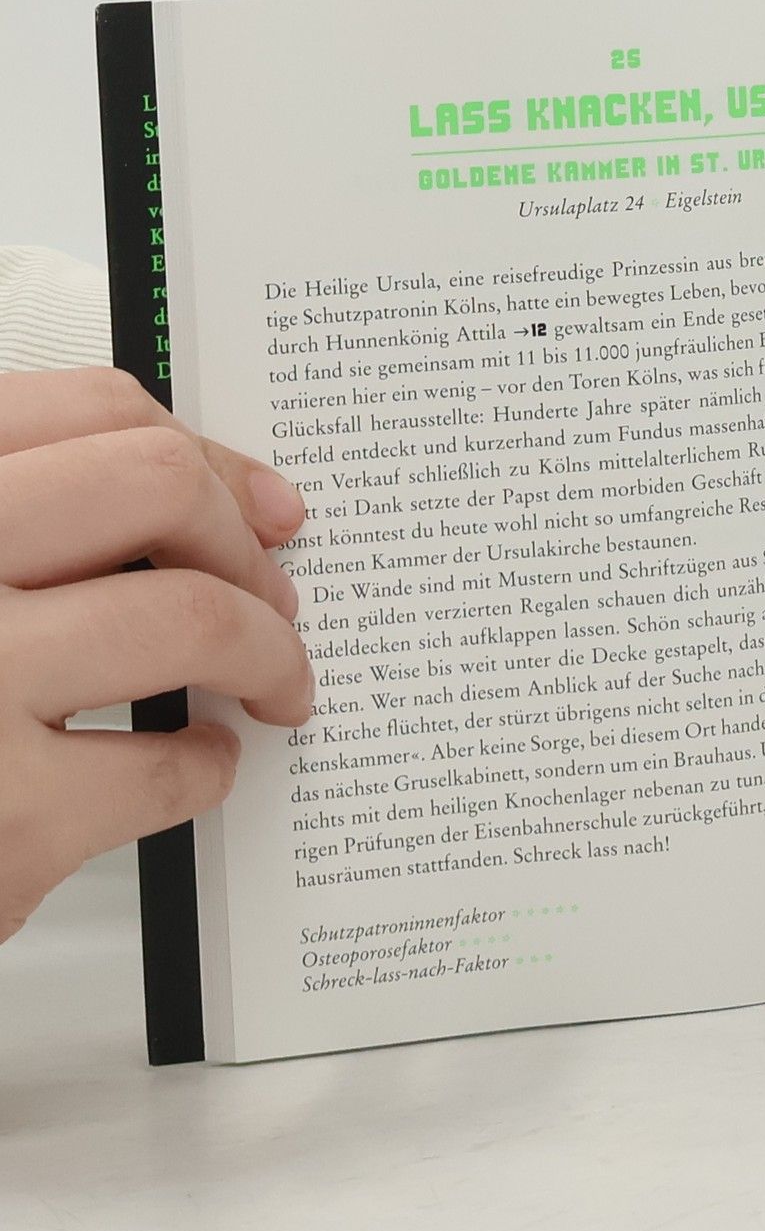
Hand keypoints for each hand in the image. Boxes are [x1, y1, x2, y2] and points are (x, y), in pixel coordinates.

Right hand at [0, 368, 312, 941]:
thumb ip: (10, 519)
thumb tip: (181, 493)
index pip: (87, 411)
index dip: (203, 455)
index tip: (251, 498)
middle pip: (156, 485)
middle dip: (243, 543)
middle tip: (271, 594)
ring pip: (191, 617)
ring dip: (266, 653)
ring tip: (270, 684)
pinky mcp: (5, 820)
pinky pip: (164, 766)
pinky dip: (207, 768)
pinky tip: (195, 766)